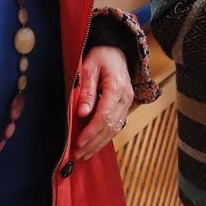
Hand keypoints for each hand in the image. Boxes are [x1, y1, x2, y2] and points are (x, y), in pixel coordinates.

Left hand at [73, 45, 135, 159]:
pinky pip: (116, 125)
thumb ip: (86, 90)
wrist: (117, 51)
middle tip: (78, 154)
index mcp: (116, 87)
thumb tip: (82, 113)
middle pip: (110, 126)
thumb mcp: (88, 68)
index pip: (104, 115)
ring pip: (115, 129)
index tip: (78, 142)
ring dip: (99, 143)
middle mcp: (125, 98)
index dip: (91, 131)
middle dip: (93, 142)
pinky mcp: (125, 106)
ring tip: (84, 154)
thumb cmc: (101, 56)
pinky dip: (105, 137)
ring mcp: (127, 103)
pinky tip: (94, 145)